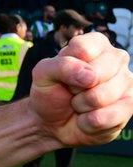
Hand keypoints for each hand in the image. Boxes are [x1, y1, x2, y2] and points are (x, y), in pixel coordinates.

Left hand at [30, 33, 132, 147]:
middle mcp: (116, 58)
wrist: (53, 121)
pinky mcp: (130, 105)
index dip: (67, 67)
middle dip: (75, 89)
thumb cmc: (51, 92)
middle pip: (96, 74)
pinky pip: (107, 117)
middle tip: (72, 91)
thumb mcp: (43, 74)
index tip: (63, 74)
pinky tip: (88, 118)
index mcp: (96, 43)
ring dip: (81, 106)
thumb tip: (90, 76)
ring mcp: (127, 81)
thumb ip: (61, 66)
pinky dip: (88, 122)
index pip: (83, 49)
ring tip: (79, 103)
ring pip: (100, 97)